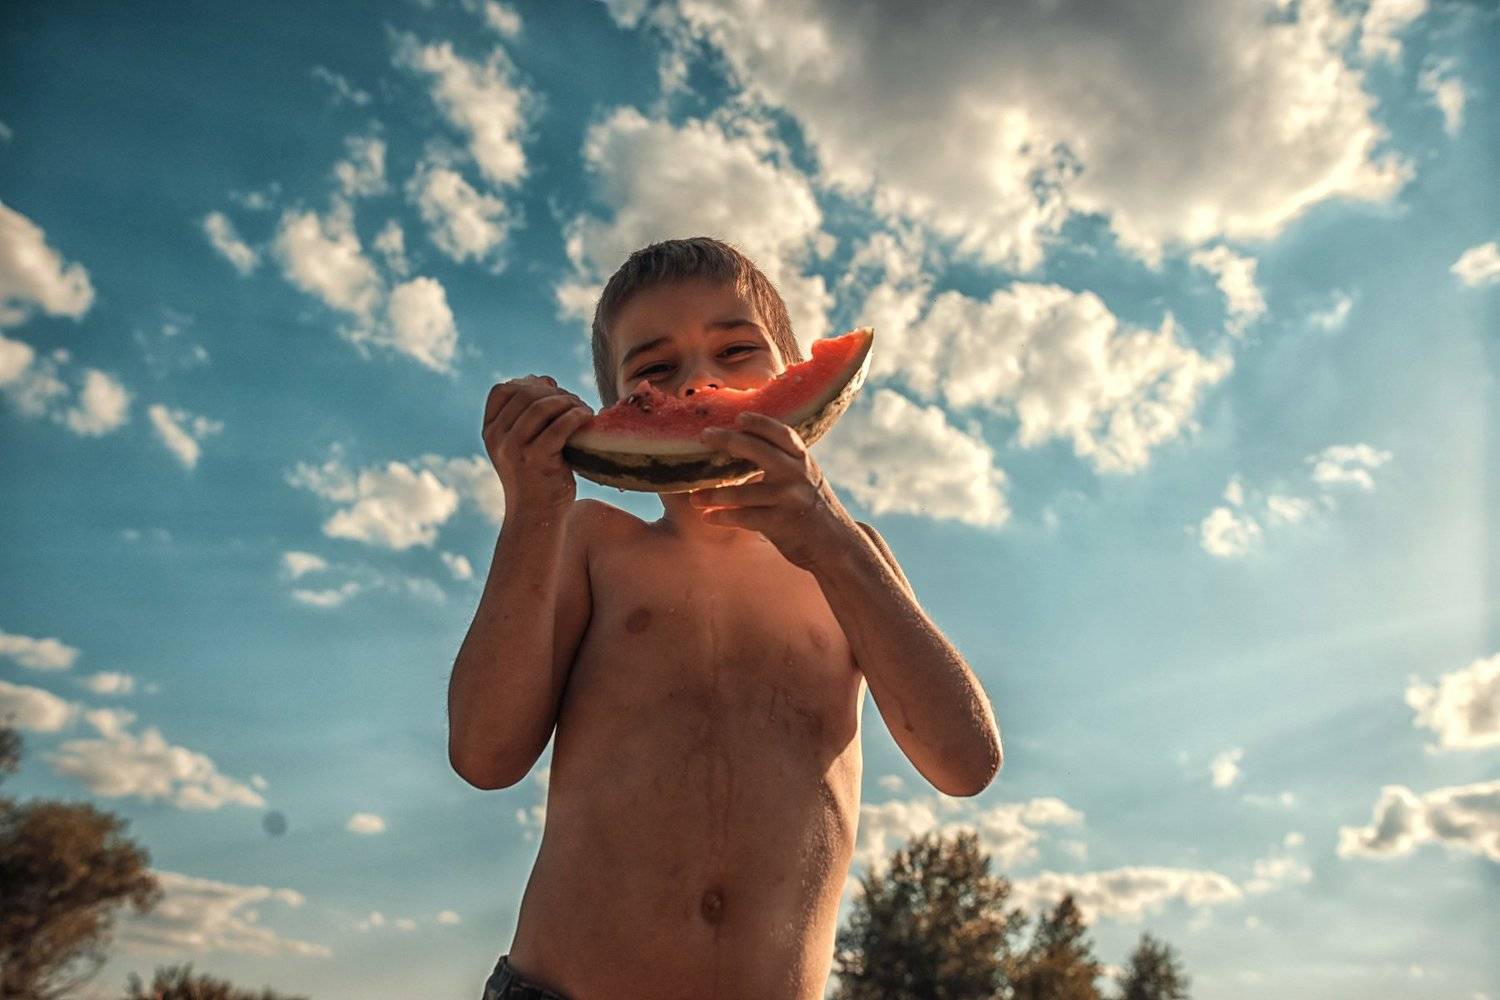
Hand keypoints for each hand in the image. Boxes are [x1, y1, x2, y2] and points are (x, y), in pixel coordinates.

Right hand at [482, 375, 593, 515]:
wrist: (536, 517)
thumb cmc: (537, 478)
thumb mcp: (522, 445)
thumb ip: (528, 415)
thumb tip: (545, 379)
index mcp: (491, 432)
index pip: (502, 390)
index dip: (528, 383)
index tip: (551, 390)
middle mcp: (498, 438)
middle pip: (525, 394)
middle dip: (555, 392)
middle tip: (575, 402)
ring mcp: (515, 449)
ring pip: (542, 407)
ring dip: (568, 401)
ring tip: (583, 410)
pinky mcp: (536, 460)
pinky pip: (560, 426)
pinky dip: (577, 416)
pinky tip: (587, 417)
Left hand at [690, 412, 851, 570]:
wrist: (834, 545)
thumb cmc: (810, 507)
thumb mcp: (804, 477)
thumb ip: (781, 461)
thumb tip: (739, 442)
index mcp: (802, 460)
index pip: (781, 433)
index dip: (760, 422)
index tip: (738, 416)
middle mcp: (797, 475)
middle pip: (759, 451)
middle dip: (729, 440)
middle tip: (704, 436)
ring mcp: (789, 499)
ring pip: (745, 492)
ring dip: (715, 495)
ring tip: (693, 497)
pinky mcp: (782, 523)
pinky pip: (745, 518)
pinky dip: (723, 517)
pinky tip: (706, 517)